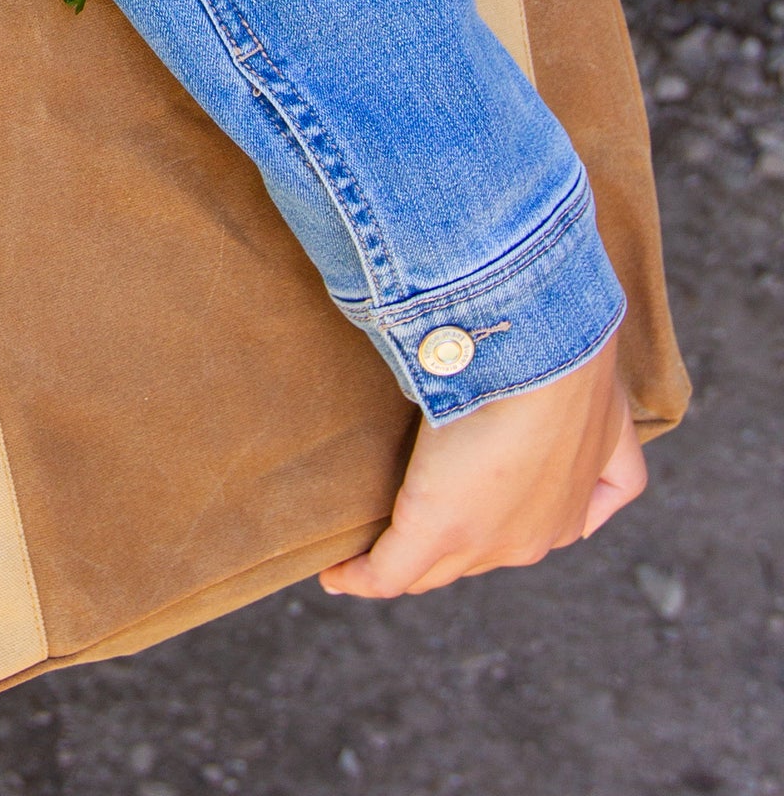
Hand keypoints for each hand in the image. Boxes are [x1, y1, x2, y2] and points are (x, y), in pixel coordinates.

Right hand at [320, 334, 644, 598]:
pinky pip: (387, 572)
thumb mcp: (596, 409)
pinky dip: (357, 577)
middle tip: (395, 531)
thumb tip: (586, 428)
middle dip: (442, 551)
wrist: (542, 354)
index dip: (487, 524)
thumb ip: (593, 433)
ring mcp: (488, 541)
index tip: (455, 508)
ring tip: (363, 548)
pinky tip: (333, 574)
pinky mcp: (436, 527)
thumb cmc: (565, 359)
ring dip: (402, 561)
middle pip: (475, 557)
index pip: (518, 531)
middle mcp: (533, 538)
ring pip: (436, 567)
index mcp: (568, 510)